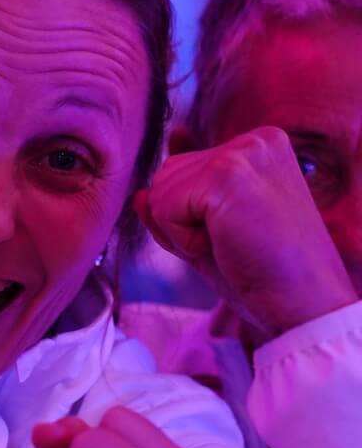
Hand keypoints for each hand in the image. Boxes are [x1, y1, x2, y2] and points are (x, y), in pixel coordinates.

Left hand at [135, 128, 354, 339]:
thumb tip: (142, 191)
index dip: (191, 215)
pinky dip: (183, 240)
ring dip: (183, 231)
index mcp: (260, 146)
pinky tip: (226, 246)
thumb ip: (183, 201)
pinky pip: (163, 208)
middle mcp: (254, 140)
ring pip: (159, 191)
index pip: (182, 168)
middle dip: (183, 220)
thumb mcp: (216, 228)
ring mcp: (241, 154)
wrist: (305, 307)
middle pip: (165, 175)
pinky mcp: (226, 176)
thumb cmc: (267, 274)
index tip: (238, 234)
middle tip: (235, 242)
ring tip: (233, 243)